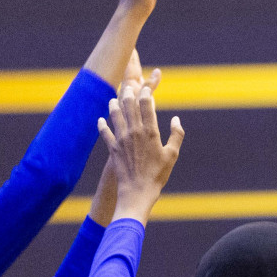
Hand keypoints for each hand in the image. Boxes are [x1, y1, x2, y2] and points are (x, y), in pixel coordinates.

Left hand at [92, 57, 161, 226]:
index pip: (146, 104)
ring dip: (114, 104)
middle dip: (128, 92)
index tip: (146, 86)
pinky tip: (100, 119)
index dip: (145, 92)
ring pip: (115, 114)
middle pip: (129, 105)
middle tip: (128, 84)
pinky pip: (104, 132)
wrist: (137, 192)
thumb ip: (176, 136)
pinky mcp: (112, 148)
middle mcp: (134, 131)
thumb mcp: (172, 155)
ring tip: (114, 98)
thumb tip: (176, 120)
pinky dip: (102, 124)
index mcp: (150, 131)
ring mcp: (121, 139)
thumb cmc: (158, 175)